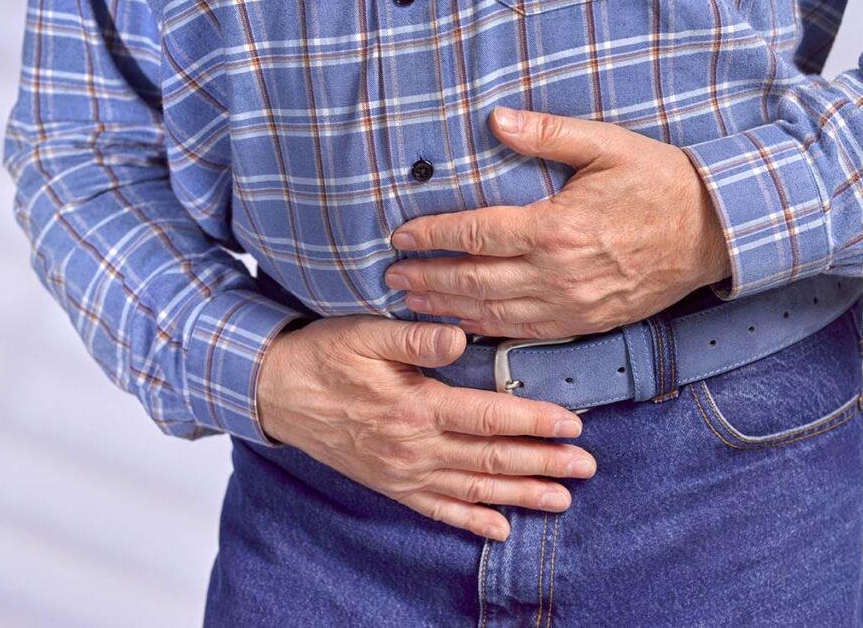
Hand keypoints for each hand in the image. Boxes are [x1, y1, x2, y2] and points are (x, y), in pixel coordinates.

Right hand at [256, 315, 597, 540]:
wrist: (276, 393)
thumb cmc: (325, 357)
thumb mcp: (366, 334)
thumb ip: (416, 336)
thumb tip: (461, 337)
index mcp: (415, 407)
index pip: (488, 418)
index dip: (534, 422)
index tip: (573, 425)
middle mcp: (414, 448)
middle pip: (490, 459)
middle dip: (543, 464)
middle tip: (586, 467)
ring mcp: (402, 472)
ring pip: (472, 488)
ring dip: (519, 495)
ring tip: (560, 500)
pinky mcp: (390, 484)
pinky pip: (436, 509)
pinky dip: (469, 520)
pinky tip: (497, 529)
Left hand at [383, 106, 730, 338]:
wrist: (713, 232)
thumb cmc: (659, 182)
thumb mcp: (606, 145)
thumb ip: (547, 134)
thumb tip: (496, 119)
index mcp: (555, 227)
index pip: (475, 234)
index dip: (432, 235)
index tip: (400, 236)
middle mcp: (557, 273)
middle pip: (474, 280)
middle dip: (427, 278)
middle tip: (392, 276)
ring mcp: (571, 304)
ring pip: (493, 312)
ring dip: (448, 308)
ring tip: (413, 303)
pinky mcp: (586, 322)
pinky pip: (525, 333)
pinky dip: (487, 330)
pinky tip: (463, 327)